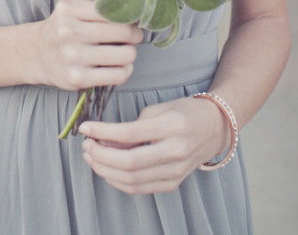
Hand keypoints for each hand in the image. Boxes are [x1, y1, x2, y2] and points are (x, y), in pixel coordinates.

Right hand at [36, 0, 142, 91]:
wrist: (37, 54)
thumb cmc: (62, 27)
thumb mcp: (70, 3)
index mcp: (70, 8)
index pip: (113, 10)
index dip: (130, 16)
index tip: (133, 20)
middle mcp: (69, 31)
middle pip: (123, 32)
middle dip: (135, 35)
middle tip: (134, 36)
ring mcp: (73, 56)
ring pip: (124, 55)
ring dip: (130, 54)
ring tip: (125, 51)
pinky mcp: (77, 78)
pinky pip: (118, 75)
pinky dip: (125, 71)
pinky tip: (120, 66)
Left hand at [79, 95, 228, 193]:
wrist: (213, 128)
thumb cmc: (183, 112)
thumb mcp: (157, 109)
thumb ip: (131, 126)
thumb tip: (103, 139)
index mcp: (171, 127)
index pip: (129, 133)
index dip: (102, 132)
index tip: (85, 127)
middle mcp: (175, 152)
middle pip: (129, 163)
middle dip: (101, 155)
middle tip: (86, 145)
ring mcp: (176, 172)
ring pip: (132, 180)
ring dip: (105, 170)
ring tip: (91, 156)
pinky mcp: (173, 184)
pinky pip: (139, 188)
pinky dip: (118, 181)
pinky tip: (106, 169)